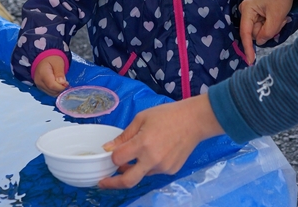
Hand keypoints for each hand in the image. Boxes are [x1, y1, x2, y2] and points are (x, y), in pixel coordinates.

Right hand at [33, 55, 68, 96]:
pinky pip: (49, 92)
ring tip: (62, 82)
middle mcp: (39, 81)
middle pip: (52, 91)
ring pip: (51, 93)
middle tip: (65, 82)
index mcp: (43, 74)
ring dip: (59, 90)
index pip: (52, 85)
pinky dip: (55, 90)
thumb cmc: (52, 59)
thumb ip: (60, 73)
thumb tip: (62, 83)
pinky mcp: (40, 88)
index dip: (61, 87)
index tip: (67, 83)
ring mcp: (39, 85)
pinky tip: (58, 84)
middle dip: (61, 88)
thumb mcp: (58, 63)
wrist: (44, 59)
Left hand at [98, 94, 223, 188]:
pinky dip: (148, 165)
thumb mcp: (142, 118)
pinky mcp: (171, 170)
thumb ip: (124, 135)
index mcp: (143, 143)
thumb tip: (108, 148)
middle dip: (112, 183)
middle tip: (103, 182)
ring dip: (134, 168)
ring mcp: (163, 167)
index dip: (112, 157)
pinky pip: (154, 171)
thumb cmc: (167, 115)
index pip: (118, 159)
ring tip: (137, 154)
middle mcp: (152, 159)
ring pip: (141, 174)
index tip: (110, 154)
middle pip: (127, 181)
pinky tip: (156, 151)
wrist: (194, 120)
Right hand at [239, 0, 297, 64]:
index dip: (248, 48)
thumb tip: (260, 42)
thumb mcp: (277, 16)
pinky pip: (264, 27)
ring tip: (281, 17)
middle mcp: (246, 12)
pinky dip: (273, 25)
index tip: (250, 61)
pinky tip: (279, 16)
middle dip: (269, 31)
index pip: (246, 33)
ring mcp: (251, 14)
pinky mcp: (257, 15)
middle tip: (281, 21)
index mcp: (247, 9)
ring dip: (273, 28)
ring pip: (261, 31)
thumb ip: (268, 32)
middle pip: (255, 33)